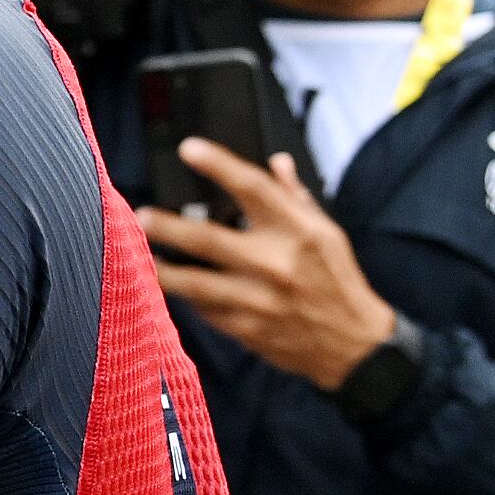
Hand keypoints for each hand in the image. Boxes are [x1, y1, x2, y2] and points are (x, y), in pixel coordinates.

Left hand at [138, 140, 400, 390]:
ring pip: (195, 283)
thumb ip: (295, 198)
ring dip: (164, 269)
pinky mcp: (246, 328)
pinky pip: (204, 310)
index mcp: (299, 231)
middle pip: (209, 239)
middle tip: (141, 215)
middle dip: (169, 227)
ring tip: (144, 256)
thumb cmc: (337, 280)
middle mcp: (276, 263)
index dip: (219, 165)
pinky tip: (173, 285)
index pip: (254, 188)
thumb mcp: (327, 233)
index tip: (188, 148)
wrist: (354, 345)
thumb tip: (277, 161)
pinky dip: (187, 297)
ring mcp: (258, 299)